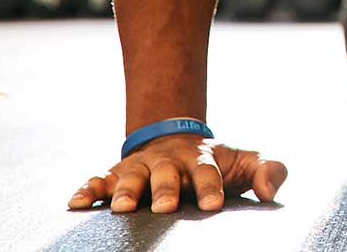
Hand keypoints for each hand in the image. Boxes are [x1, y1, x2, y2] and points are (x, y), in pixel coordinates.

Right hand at [67, 133, 287, 213]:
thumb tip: (270, 190)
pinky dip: (87, 190)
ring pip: (130, 177)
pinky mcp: (117, 174)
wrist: (177, 139)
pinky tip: (75, 203)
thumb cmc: (217, 161)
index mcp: (200, 159)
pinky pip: (99, 181)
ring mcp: (140, 167)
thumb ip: (268, 170)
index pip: (208, 172)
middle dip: (165, 189)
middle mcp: (168, 161)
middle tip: (167, 207)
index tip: (214, 205)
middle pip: (165, 174)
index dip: (211, 187)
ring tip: (123, 209)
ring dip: (126, 191)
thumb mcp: (245, 161)